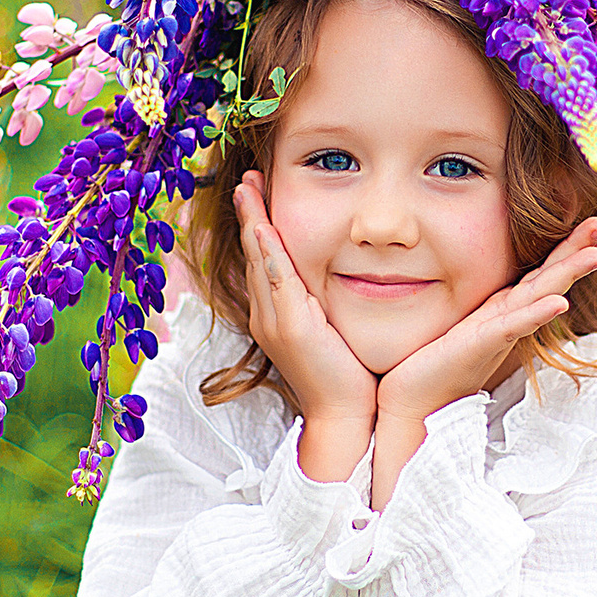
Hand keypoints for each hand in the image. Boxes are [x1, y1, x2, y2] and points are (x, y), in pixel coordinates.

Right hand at [234, 171, 377, 438]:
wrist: (345, 417)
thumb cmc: (348, 377)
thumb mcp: (333, 330)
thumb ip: (326, 304)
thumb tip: (336, 278)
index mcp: (275, 314)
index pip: (265, 258)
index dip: (260, 224)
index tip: (259, 192)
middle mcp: (266, 314)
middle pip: (255, 253)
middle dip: (251, 213)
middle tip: (248, 179)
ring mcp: (274, 321)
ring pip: (260, 261)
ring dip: (254, 222)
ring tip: (250, 188)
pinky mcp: (290, 328)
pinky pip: (276, 281)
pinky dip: (269, 252)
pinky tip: (266, 227)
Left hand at [374, 216, 596, 428]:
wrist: (416, 395)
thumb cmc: (437, 357)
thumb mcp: (464, 318)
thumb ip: (482, 298)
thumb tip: (482, 269)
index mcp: (506, 306)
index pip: (544, 271)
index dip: (570, 248)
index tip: (596, 225)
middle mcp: (510, 316)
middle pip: (552, 278)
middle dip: (579, 251)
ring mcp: (501, 331)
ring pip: (542, 297)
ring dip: (570, 275)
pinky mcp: (484, 344)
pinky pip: (514, 326)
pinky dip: (538, 314)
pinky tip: (560, 303)